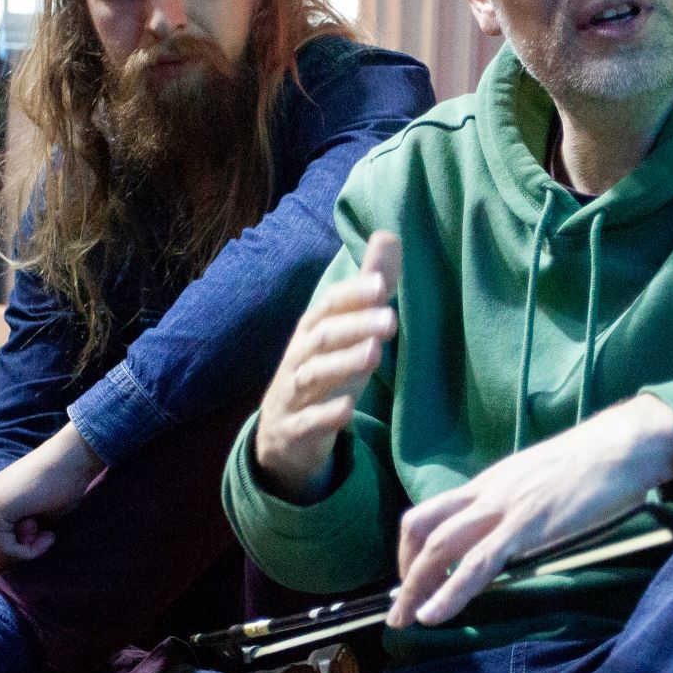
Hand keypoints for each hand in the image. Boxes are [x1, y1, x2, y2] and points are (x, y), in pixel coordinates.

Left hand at [0, 425, 103, 592]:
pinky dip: (30, 551)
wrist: (71, 461)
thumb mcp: (28, 528)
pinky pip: (6, 552)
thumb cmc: (58, 492)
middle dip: (13, 559)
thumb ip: (6, 550)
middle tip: (41, 537)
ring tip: (44, 532)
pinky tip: (45, 531)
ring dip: (25, 555)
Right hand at [253, 231, 401, 501]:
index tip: (382, 284)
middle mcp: (298, 359)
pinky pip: (307, 423)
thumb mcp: (345, 332)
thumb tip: (388, 234)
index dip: (351, 295)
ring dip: (342, 365)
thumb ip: (367, 286)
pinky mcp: (294, 432)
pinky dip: (326, 416)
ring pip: (313, 377)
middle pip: (322, 338)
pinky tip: (348, 409)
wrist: (282, 438)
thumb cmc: (323, 374)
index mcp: (311, 332)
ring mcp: (293, 395)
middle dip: (354, 327)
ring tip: (374, 355)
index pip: (327, 306)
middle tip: (390, 320)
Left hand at [389, 394, 672, 627]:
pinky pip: (477, 563)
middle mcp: (486, 492)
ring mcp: (504, 508)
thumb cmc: (593, 465)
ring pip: (439, 546)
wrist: (624, 445)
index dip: (410, 549)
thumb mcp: (541, 483)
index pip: (430, 513)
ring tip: (403, 620)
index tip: (410, 580)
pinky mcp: (527, 526)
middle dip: (404, 572)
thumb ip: (518, 507)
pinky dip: (449, 592)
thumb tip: (511, 538)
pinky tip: (433, 615)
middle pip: (420, 527)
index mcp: (489, 483)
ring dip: (414, 588)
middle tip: (398, 609)